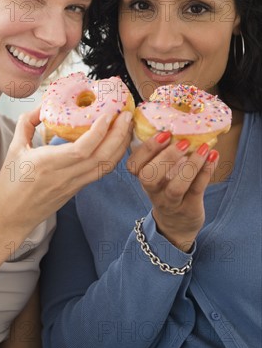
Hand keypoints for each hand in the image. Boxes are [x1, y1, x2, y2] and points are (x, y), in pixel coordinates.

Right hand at [0, 108, 132, 241]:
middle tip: (127, 115)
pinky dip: (113, 157)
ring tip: (126, 126)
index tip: (109, 113)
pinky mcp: (78, 189)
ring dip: (120, 146)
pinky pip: (100, 172)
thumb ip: (27, 123)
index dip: (99, 131)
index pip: (82, 149)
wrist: (11, 217)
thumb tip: (41, 106)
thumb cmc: (10, 184)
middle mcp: (65, 175)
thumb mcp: (14, 148)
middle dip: (119, 135)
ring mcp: (74, 184)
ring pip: (106, 166)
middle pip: (102, 157)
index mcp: (48, 164)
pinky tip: (116, 143)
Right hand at [127, 132, 218, 250]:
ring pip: (175, 187)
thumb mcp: (158, 174)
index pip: (133, 165)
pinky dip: (206, 172)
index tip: (163, 133)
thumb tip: (178, 122)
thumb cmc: (166, 189)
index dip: (146, 149)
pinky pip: (196, 191)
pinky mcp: (188, 208)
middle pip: (148, 177)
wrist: (176, 225)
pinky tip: (213, 157)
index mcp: (143, 177)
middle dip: (165, 157)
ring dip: (190, 166)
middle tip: (183, 142)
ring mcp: (170, 202)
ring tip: (204, 148)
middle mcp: (152, 191)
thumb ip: (161, 153)